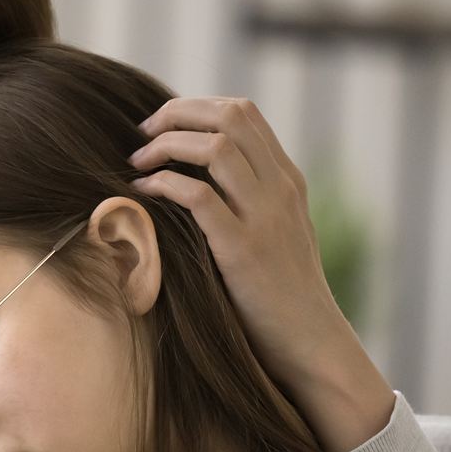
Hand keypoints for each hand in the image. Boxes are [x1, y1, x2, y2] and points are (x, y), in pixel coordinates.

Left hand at [130, 97, 395, 451]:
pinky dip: (164, 185)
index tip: (162, 126)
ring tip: (137, 162)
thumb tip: (198, 182)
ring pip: (215, 147)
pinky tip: (143, 194)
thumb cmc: (283, 297)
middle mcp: (280, 189)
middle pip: (230, 116)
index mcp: (287, 181)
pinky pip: (198, 196)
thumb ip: (251, 204)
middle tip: (143, 135)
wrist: (312, 344)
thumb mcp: (278, 236)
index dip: (196, 107)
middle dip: (177, 114)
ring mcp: (265, 217)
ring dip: (167, 146)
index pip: (244, 113)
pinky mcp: (243, 250)